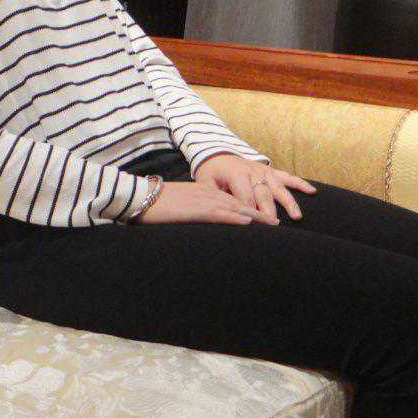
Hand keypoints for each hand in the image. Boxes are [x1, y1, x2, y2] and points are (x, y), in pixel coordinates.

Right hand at [136, 181, 262, 225]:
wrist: (140, 196)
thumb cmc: (155, 204)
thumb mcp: (179, 206)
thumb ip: (192, 211)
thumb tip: (199, 221)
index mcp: (204, 191)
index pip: (232, 200)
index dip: (250, 209)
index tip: (264, 218)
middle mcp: (209, 193)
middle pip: (240, 203)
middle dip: (260, 213)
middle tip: (277, 223)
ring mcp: (205, 200)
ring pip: (237, 208)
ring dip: (256, 217)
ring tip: (273, 226)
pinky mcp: (198, 209)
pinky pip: (222, 213)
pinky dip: (237, 218)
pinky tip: (249, 224)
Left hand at [193, 154, 315, 222]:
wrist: (218, 153)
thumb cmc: (212, 173)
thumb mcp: (205, 182)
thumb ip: (212, 196)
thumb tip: (215, 212)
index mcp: (236, 174)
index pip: (244, 196)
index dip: (249, 211)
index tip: (255, 226)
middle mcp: (253, 171)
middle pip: (263, 194)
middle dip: (269, 211)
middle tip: (275, 227)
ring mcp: (264, 171)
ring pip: (279, 187)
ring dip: (288, 202)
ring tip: (297, 216)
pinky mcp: (271, 171)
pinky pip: (287, 177)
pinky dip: (300, 183)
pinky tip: (312, 191)